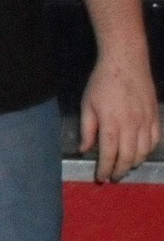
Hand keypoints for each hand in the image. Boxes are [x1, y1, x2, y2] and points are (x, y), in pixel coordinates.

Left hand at [79, 48, 159, 181]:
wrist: (126, 62)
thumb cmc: (102, 82)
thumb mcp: (87, 104)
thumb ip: (87, 129)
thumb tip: (85, 149)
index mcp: (112, 123)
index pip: (109, 154)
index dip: (105, 169)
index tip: (101, 178)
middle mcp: (131, 126)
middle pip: (128, 157)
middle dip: (120, 171)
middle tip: (113, 177)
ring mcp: (146, 122)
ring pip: (143, 152)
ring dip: (134, 163)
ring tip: (124, 166)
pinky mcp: (155, 117)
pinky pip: (155, 140)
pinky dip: (147, 151)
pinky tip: (140, 153)